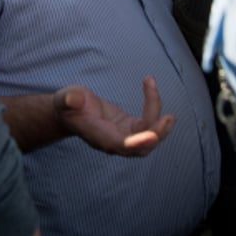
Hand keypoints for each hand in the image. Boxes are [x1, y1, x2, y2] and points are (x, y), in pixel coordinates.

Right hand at [53, 76, 174, 156]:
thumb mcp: (65, 99)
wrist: (71, 111)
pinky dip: (153, 108)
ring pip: (148, 138)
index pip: (120, 145)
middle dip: (156, 136)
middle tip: (169, 119)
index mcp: (99, 137)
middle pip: (140, 148)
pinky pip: (148, 123)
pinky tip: (151, 87)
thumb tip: (72, 98)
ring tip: (170, 113)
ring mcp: (124, 136)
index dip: (136, 143)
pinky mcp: (130, 127)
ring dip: (161, 126)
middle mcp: (114, 141)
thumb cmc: (67, 105)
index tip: (152, 136)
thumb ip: (69, 99)